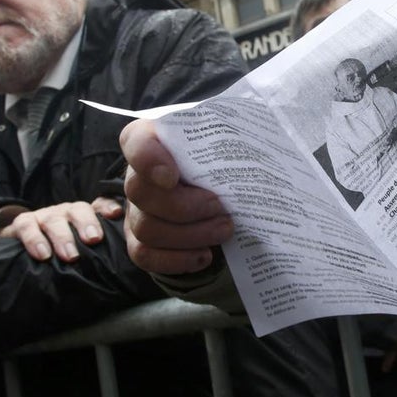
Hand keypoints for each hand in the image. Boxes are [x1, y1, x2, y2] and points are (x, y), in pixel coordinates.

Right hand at [0, 198, 122, 261]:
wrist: (22, 249)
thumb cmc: (61, 253)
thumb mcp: (82, 251)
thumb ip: (101, 254)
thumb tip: (125, 266)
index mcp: (83, 217)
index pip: (99, 205)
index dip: (107, 207)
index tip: (115, 214)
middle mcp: (66, 212)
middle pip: (78, 210)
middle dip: (86, 223)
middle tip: (93, 240)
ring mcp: (44, 216)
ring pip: (54, 219)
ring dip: (63, 236)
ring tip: (70, 256)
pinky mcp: (23, 224)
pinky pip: (27, 227)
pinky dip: (35, 240)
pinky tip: (43, 255)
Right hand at [121, 119, 232, 274]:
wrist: (222, 189)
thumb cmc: (223, 157)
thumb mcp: (229, 139)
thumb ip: (232, 137)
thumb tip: (261, 143)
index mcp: (153, 139)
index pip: (136, 141)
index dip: (147, 159)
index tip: (172, 176)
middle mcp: (136, 174)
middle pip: (139, 192)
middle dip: (184, 207)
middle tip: (220, 207)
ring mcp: (135, 209)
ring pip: (146, 228)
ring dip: (190, 234)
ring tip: (224, 230)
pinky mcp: (139, 240)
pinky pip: (145, 256)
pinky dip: (177, 259)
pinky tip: (205, 255)